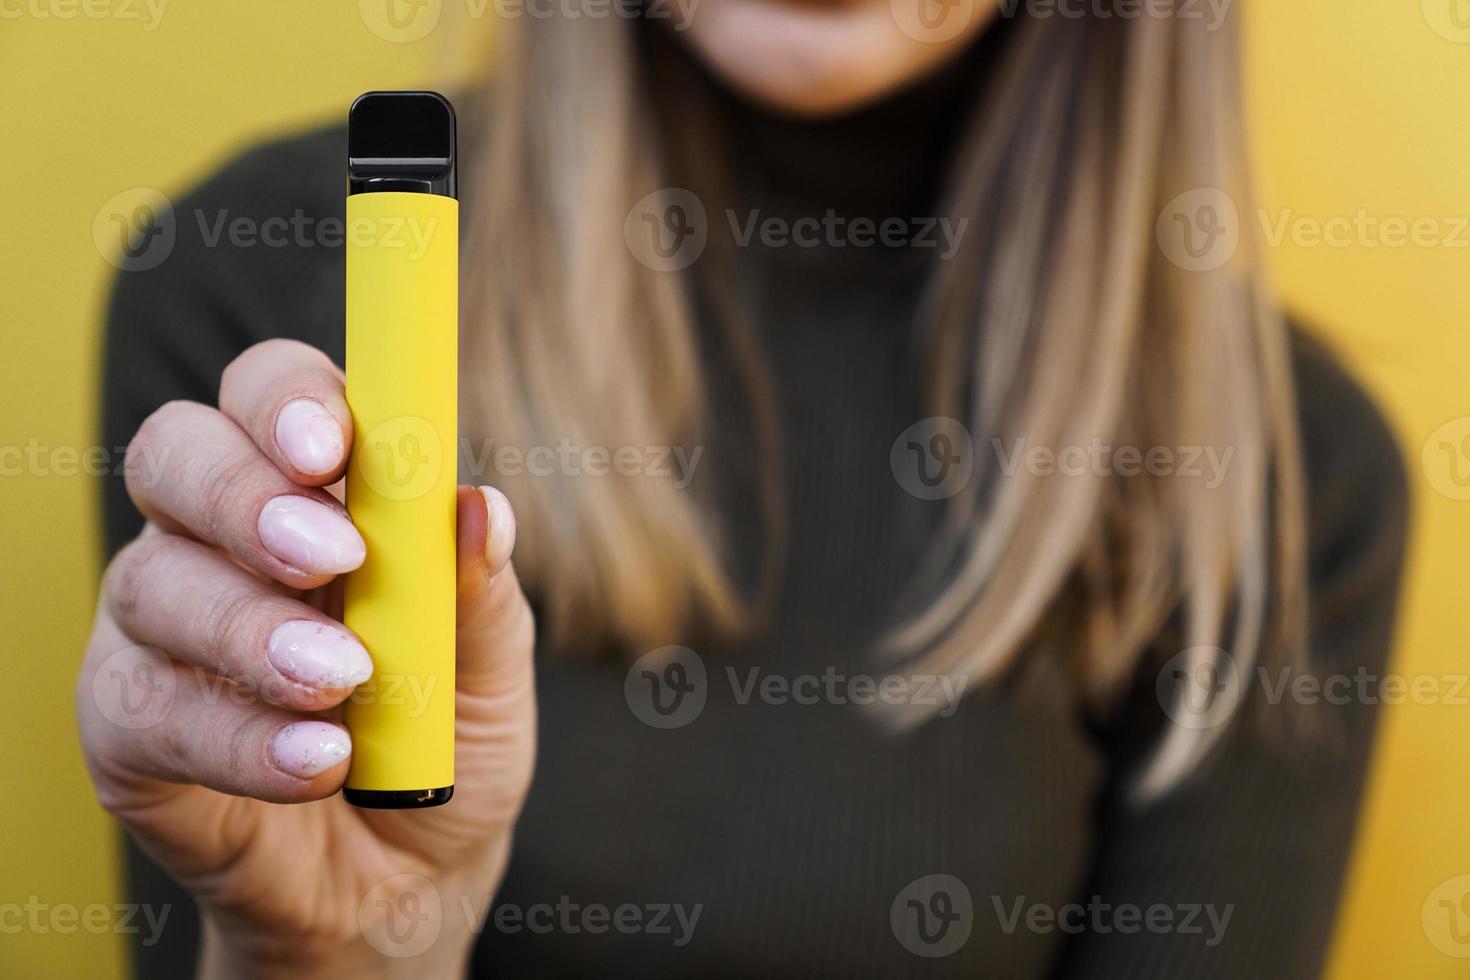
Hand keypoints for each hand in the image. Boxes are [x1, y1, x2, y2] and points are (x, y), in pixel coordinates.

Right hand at [75, 339, 535, 977]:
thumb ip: (480, 595)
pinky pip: (147, 708)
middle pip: (177, 454)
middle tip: (331, 556)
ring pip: (155, 583)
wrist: (403, 884)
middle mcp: (221, 542)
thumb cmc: (444, 745)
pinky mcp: (127, 726)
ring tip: (342, 684)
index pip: (274, 397)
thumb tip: (480, 506)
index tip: (334, 443)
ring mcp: (162, 629)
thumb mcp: (491, 676)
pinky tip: (315, 761)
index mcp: (319, 498)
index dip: (289, 399)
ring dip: (254, 630)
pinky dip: (237, 736)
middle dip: (246, 496)